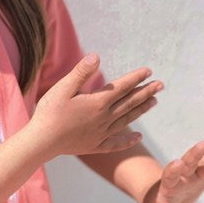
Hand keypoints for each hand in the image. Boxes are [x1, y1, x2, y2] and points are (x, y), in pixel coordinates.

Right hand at [29, 53, 162, 161]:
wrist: (42, 141)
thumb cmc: (50, 112)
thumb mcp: (63, 87)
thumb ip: (81, 73)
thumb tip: (97, 56)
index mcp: (97, 102)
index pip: (122, 87)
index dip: (135, 78)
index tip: (149, 71)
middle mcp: (104, 118)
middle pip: (129, 103)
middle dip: (145, 92)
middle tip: (160, 85)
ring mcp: (101, 133)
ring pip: (127, 120)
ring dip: (141, 110)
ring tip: (154, 102)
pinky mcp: (95, 146)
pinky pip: (117, 143)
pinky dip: (129, 140)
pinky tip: (138, 137)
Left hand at [142, 134, 203, 202]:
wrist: (164, 197)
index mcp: (168, 183)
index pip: (170, 174)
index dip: (174, 169)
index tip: (178, 163)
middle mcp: (180, 173)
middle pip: (187, 162)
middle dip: (194, 154)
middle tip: (203, 144)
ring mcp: (192, 171)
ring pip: (203, 163)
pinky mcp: (201, 172)